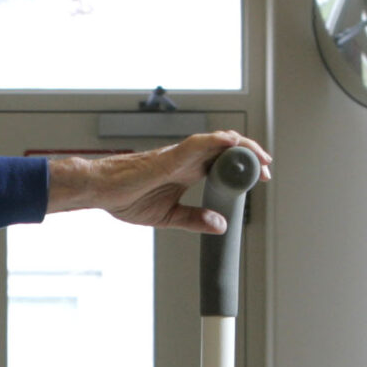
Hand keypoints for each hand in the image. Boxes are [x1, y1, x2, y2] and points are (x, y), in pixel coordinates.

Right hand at [44, 131, 271, 233]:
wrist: (100, 191)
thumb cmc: (125, 198)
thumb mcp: (168, 215)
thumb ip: (194, 218)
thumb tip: (221, 225)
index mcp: (187, 172)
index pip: (224, 165)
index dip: (244, 169)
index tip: (260, 180)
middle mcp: (187, 160)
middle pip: (226, 150)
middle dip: (250, 157)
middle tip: (267, 171)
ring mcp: (179, 156)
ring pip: (217, 143)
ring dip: (241, 148)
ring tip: (260, 157)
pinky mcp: (168, 157)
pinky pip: (196, 144)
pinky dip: (216, 141)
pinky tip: (232, 142)